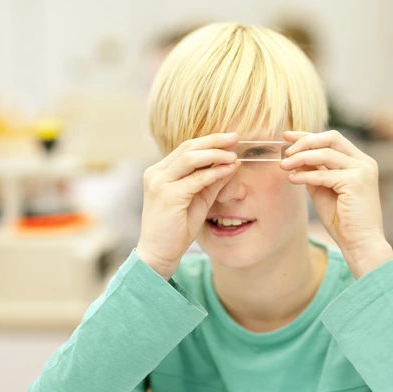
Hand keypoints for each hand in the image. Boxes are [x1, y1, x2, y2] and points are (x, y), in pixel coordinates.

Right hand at [136, 133, 238, 278]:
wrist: (159, 253)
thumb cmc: (177, 229)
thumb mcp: (198, 200)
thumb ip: (212, 181)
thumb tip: (232, 163)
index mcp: (159, 172)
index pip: (186, 148)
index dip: (209, 141)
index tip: (230, 139)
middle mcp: (156, 173)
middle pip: (188, 147)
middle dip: (214, 140)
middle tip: (236, 137)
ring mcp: (159, 183)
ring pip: (190, 157)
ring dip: (216, 154)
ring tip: (234, 155)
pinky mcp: (167, 195)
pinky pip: (196, 178)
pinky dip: (215, 172)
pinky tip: (229, 170)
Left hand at [280, 130, 392, 277]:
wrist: (360, 243)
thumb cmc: (342, 220)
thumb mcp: (323, 189)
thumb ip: (313, 172)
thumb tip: (294, 157)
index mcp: (359, 162)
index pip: (332, 139)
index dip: (308, 135)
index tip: (287, 136)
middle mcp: (364, 162)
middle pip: (331, 138)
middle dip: (305, 141)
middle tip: (285, 151)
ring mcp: (362, 170)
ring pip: (325, 154)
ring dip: (300, 158)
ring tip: (283, 165)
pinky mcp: (356, 182)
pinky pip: (323, 173)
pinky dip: (305, 175)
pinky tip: (292, 179)